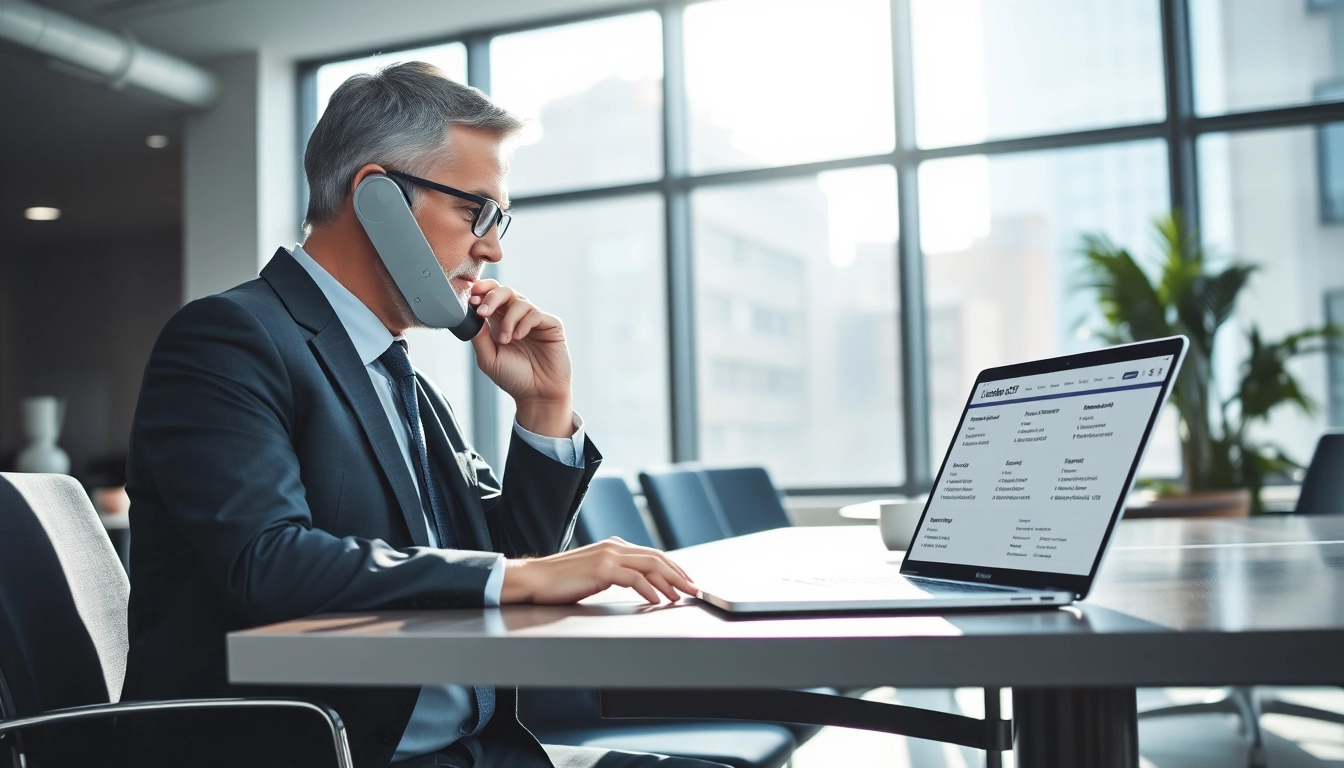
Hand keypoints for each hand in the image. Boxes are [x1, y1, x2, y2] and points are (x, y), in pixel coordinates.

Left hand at [467, 279, 573, 435]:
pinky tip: (518, 337)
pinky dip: (523, 324)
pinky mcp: (551, 325)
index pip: (490, 295)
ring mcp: (534, 320)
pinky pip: (535, 314)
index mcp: (499, 321)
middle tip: (482, 311)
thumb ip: (479, 336)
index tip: (470, 299)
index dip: (480, 291)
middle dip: (491, 297)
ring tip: (505, 340)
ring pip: (519, 301)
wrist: (537, 395)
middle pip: (504, 290)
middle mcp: (517, 317)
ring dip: (508, 319)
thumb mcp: (488, 358)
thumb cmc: (513, 378)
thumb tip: (470, 314)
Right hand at [501, 537, 700, 604]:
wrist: (535, 579)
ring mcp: (608, 556)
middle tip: (694, 590)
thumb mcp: (595, 574)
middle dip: (679, 574)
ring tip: (680, 596)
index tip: (687, 582)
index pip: (652, 555)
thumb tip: (640, 585)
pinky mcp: (601, 569)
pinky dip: (649, 590)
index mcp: (614, 546)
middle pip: (657, 558)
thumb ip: (616, 573)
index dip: (674, 568)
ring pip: (650, 565)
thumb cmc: (562, 581)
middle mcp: (614, 547)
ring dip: (670, 582)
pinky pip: (634, 578)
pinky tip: (655, 600)